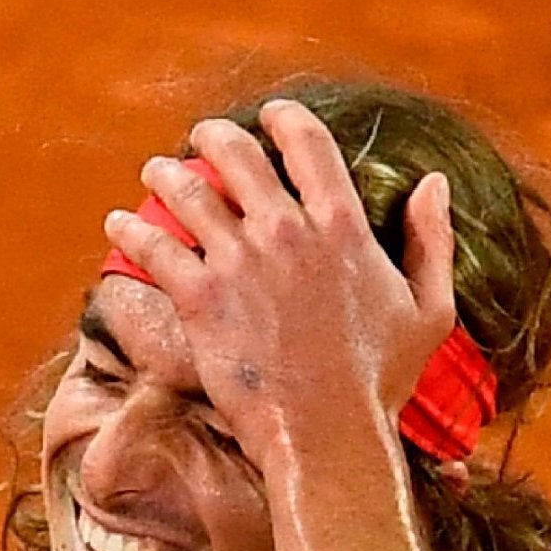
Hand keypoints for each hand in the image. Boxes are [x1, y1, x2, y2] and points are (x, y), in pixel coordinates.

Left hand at [100, 98, 458, 471]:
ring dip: (166, 174)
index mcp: (342, 225)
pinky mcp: (201, 298)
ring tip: (154, 171)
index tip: (270, 115)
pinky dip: (130, 230)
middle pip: (238, 156)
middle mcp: (287, 231)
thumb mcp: (428, 309)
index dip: (284, 120)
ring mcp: (240, 262)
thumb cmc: (380, 381)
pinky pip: (154, 248)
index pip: (308, 145)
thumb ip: (431, 241)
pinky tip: (117, 222)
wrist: (326, 435)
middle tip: (201, 136)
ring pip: (188, 193)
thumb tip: (433, 184)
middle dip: (214, 137)